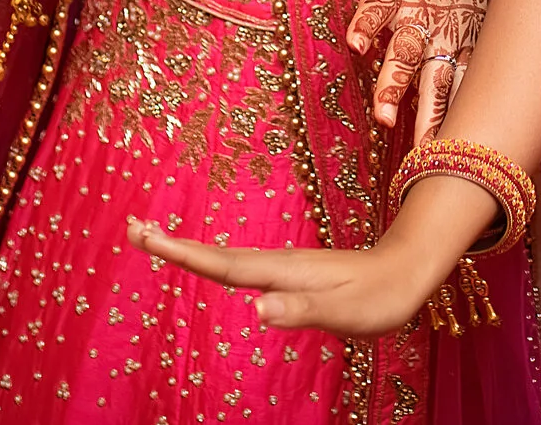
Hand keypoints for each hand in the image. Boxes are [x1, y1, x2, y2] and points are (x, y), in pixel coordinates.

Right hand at [128, 216, 447, 336]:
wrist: (408, 269)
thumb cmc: (380, 296)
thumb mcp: (346, 312)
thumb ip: (301, 311)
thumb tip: (257, 309)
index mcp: (283, 272)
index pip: (223, 265)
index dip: (182, 253)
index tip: (145, 236)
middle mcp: (278, 264)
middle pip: (215, 255)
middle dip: (173, 245)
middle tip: (132, 229)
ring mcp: (284, 266)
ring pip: (226, 258)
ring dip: (189, 250)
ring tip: (154, 240)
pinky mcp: (291, 274)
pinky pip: (242, 266)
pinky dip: (215, 261)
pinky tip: (209, 264)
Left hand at [306, 0, 491, 135]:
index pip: (376, 9)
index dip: (366, 25)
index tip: (356, 44)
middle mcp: (420, 19)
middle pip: (406, 54)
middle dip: (394, 83)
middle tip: (382, 117)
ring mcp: (445, 38)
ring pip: (437, 79)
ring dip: (428, 112)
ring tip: (421, 147)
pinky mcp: (465, 52)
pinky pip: (461, 88)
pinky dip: (456, 115)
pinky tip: (452, 147)